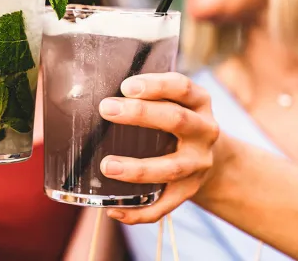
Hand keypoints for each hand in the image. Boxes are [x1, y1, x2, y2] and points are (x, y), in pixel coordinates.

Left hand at [98, 72, 218, 223]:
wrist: (210, 156)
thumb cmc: (173, 119)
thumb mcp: (170, 100)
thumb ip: (143, 94)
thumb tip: (87, 90)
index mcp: (198, 102)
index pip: (181, 87)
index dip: (155, 85)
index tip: (126, 85)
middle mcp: (204, 131)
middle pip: (176, 120)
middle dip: (140, 114)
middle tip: (105, 109)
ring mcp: (199, 164)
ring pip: (171, 168)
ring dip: (137, 169)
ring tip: (106, 166)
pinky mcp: (189, 191)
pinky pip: (165, 206)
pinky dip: (139, 212)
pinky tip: (113, 209)